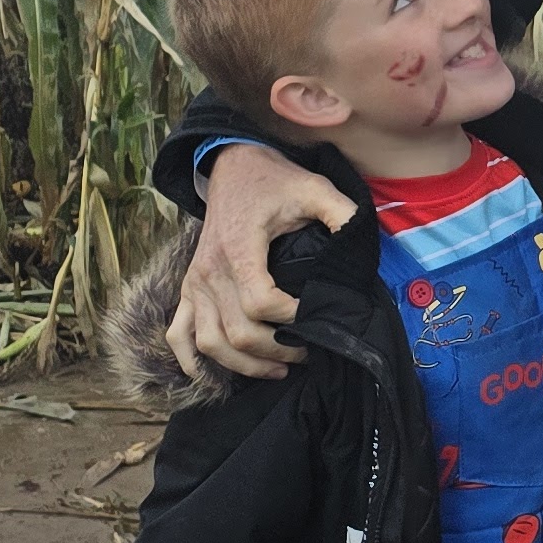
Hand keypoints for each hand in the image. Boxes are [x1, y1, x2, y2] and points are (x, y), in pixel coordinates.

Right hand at [170, 144, 357, 382]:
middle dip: (277, 350)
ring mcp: (194, 283)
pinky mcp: (188, 289)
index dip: (292, 318)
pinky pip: (178, 336)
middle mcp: (210, 271)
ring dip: (243, 365)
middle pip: (238, 332)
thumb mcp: (315, 188)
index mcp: (239, 248)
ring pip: (210, 344)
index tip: (316, 316)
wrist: (232, 166)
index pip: (261, 303)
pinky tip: (216, 376)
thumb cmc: (275, 180)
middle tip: (308, 352)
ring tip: (278, 368)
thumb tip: (364, 240)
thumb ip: (343, 213)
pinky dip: (193, 362)